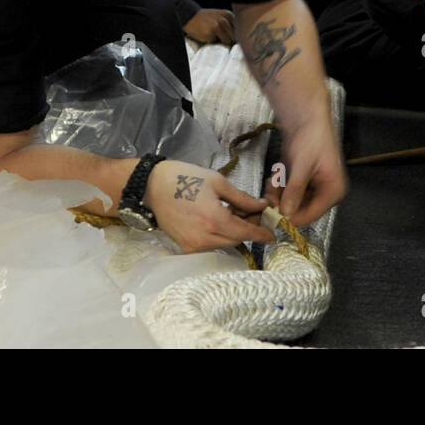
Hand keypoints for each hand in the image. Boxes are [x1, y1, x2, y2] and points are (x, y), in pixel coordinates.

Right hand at [146, 160, 273, 252]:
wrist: (152, 186)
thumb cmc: (185, 178)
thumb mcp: (218, 182)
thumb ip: (242, 198)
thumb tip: (261, 206)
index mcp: (214, 220)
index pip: (245, 233)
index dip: (261, 234)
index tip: (272, 236)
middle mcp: (204, 238)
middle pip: (236, 240)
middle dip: (247, 228)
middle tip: (249, 211)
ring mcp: (193, 245)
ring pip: (224, 244)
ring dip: (233, 232)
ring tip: (231, 212)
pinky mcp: (185, 247)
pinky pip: (210, 245)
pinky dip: (218, 235)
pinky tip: (217, 219)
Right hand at [183, 8, 235, 44]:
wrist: (191, 16)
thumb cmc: (207, 18)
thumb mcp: (220, 16)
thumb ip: (230, 24)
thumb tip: (239, 38)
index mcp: (228, 15)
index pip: (239, 29)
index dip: (236, 35)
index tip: (231, 36)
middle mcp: (224, 20)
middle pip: (235, 36)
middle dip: (230, 39)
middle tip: (222, 36)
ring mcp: (217, 27)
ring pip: (227, 41)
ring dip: (222, 41)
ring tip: (214, 34)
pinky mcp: (210, 34)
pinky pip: (216, 42)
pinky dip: (212, 40)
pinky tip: (206, 34)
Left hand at [264, 117, 346, 227]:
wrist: (306, 117)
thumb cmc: (311, 137)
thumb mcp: (302, 166)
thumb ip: (295, 190)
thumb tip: (286, 213)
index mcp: (334, 191)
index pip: (312, 215)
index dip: (292, 217)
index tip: (273, 216)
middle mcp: (325, 192)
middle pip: (301, 210)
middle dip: (283, 203)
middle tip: (269, 195)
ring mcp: (314, 187)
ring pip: (292, 201)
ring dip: (279, 194)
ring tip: (272, 181)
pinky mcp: (303, 180)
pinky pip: (289, 191)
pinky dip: (280, 187)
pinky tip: (276, 176)